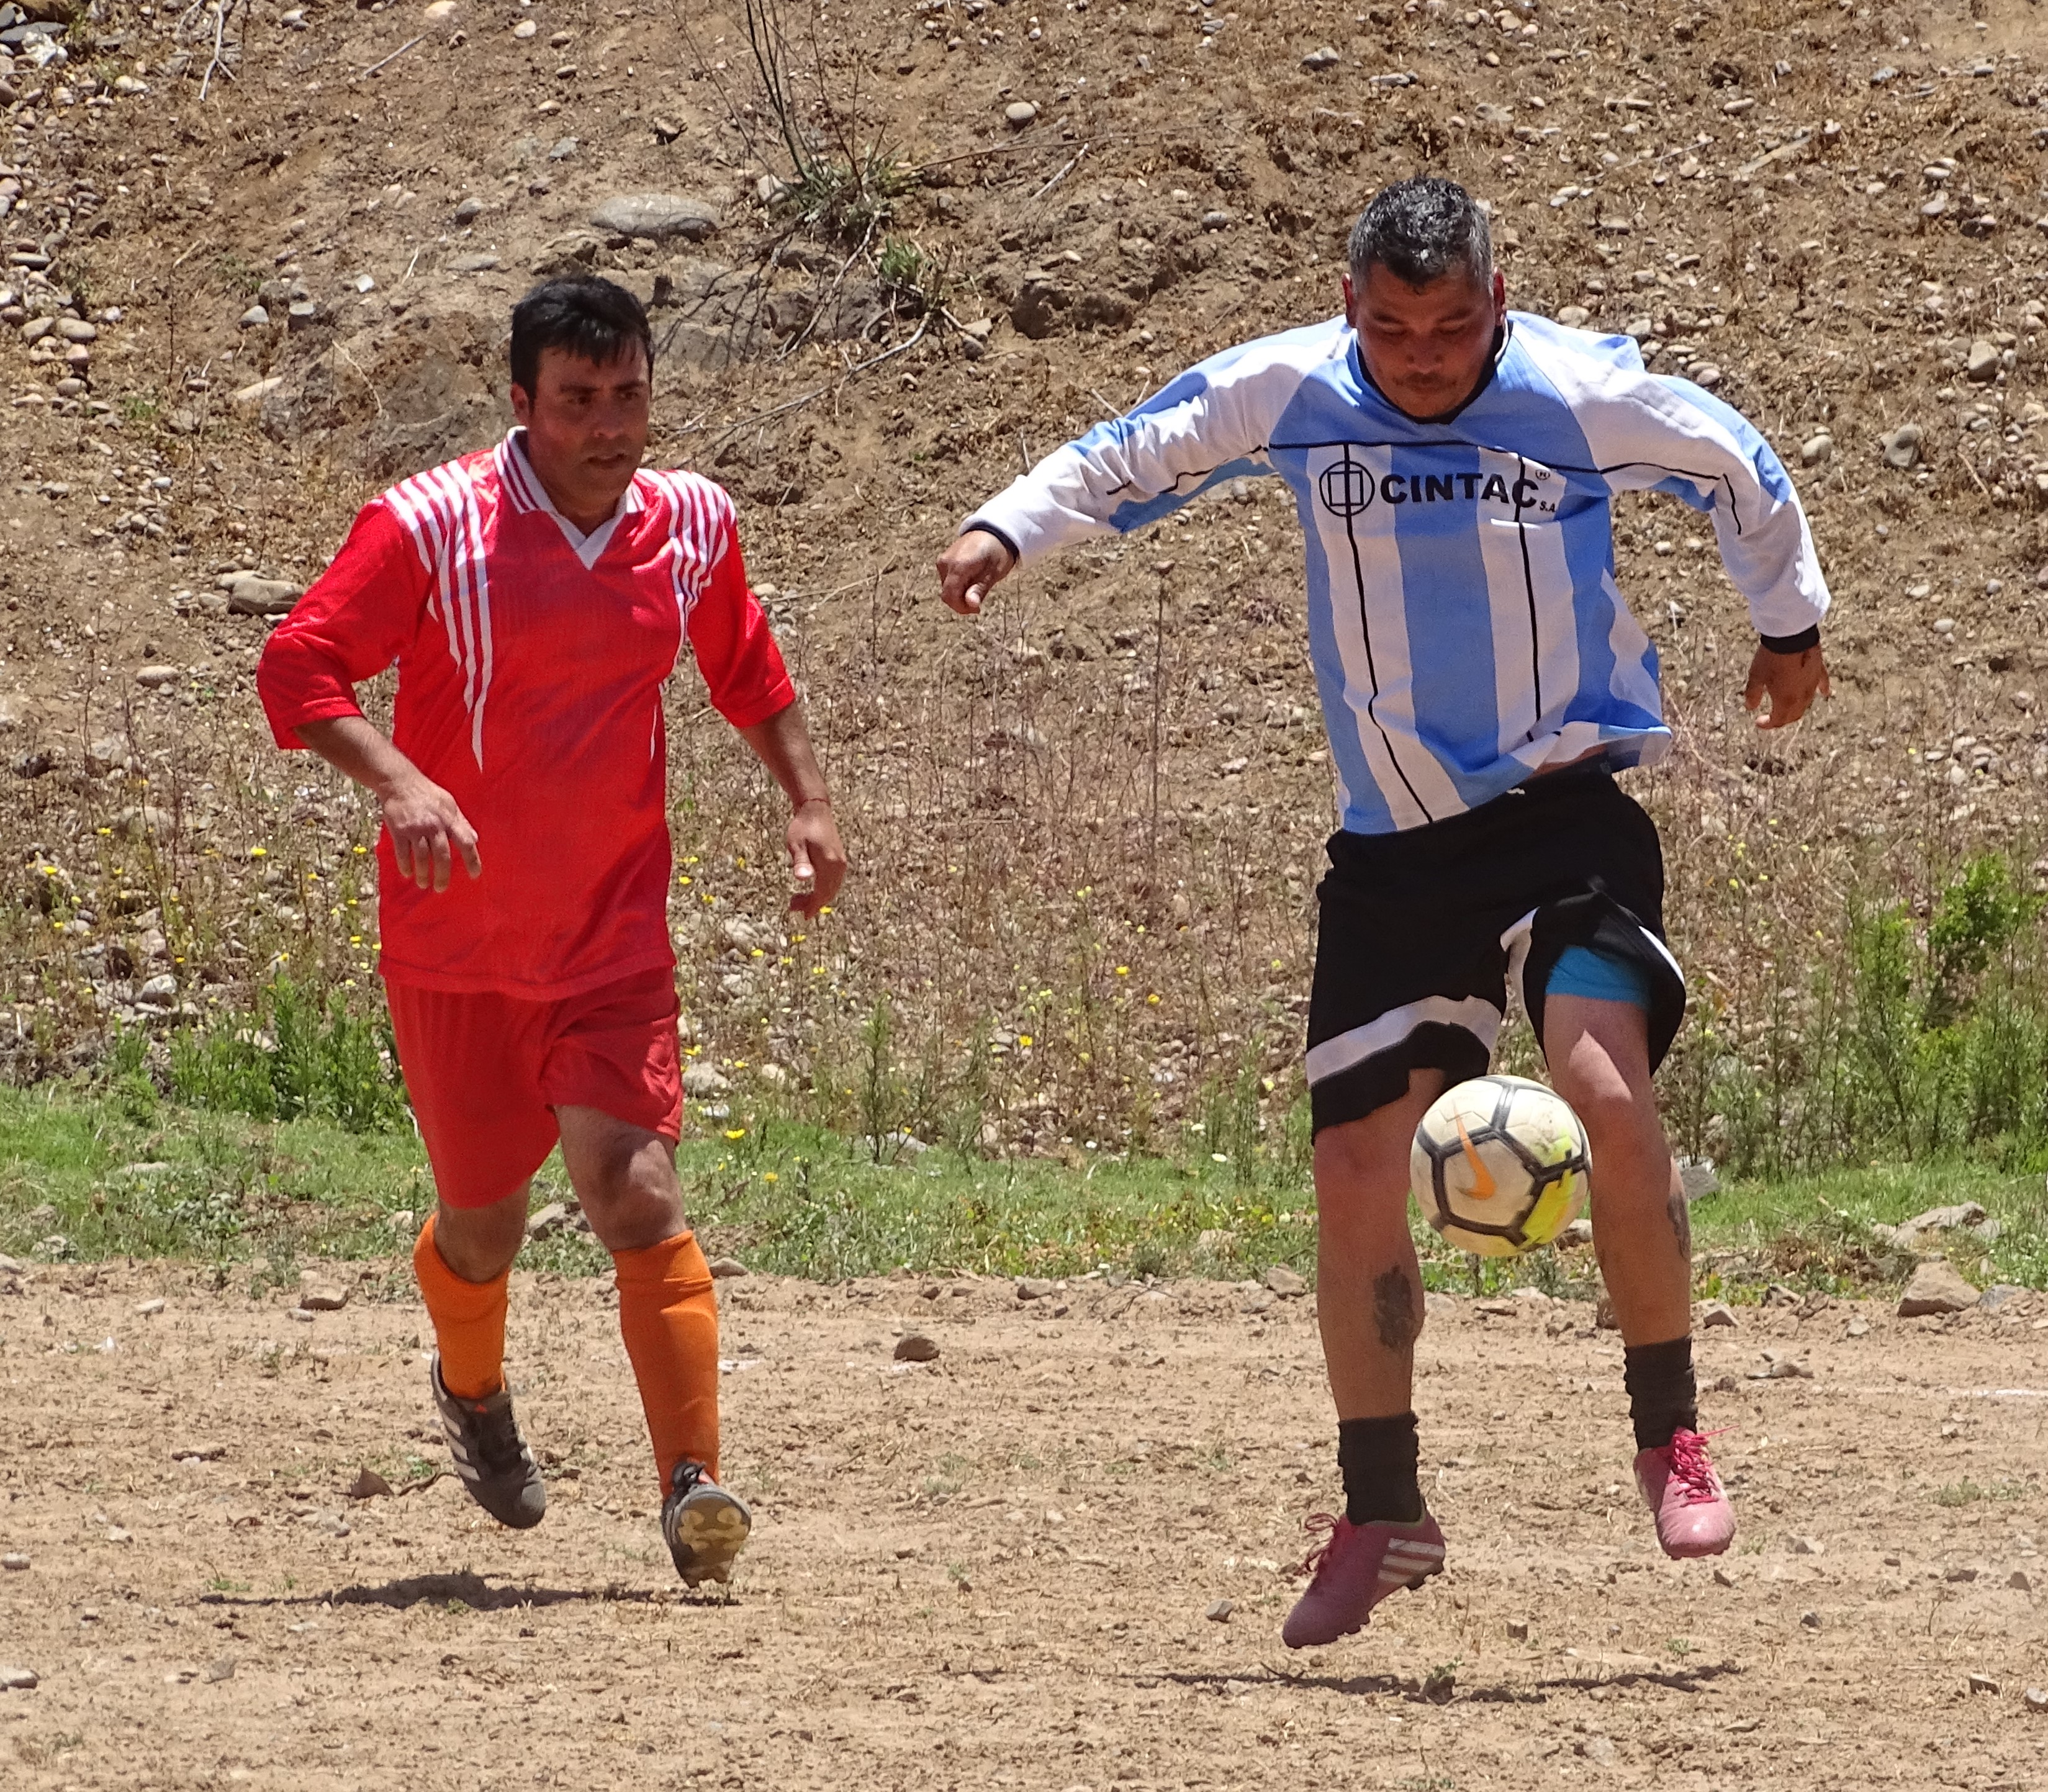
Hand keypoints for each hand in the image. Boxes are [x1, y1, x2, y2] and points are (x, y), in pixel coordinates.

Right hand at [380, 772, 481, 892]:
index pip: (466, 842)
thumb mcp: (450, 803)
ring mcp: (416, 829)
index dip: (472, 859)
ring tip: (424, 883)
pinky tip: (408, 873)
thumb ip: (462, 822)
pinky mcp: (399, 830)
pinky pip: (403, 853)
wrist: (399, 782)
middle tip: (442, 888)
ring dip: (423, 874)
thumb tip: (474, 839)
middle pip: (442, 856)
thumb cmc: (427, 793)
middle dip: (443, 875)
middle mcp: (434, 825)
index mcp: (449, 819)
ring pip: (422, 858)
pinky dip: (406, 866)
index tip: (475, 874)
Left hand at [785, 798, 845, 919]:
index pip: (822, 892)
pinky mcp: (839, 859)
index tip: (804, 916)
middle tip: (793, 906)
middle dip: (813, 903)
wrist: (815, 810)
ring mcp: (840, 862)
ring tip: (798, 899)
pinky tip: (811, 887)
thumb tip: (803, 879)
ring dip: (817, 896)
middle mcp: (838, 865)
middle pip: (828, 892)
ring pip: (831, 887)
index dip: (813, 906)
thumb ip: (800, 862)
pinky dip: (823, 888)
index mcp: (829, 864)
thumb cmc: (802, 827)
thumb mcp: (796, 845)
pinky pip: (833, 881)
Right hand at [936, 529, 1014, 614]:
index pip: (950, 595)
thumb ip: (980, 588)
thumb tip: (970, 604)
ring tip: (977, 587)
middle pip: (947, 594)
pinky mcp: (943, 561)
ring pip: (947, 588)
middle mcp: (946, 562)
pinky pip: (947, 580)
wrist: (992, 531)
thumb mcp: (994, 572)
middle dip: (961, 603)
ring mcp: (943, 561)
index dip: (961, 607)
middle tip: (979, 603)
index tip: (976, 610)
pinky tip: (971, 580)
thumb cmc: (996, 551)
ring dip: (960, 594)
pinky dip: (957, 585)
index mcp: (959, 565)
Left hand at [1743, 641, 1829, 730]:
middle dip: (1782, 719)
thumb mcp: (1756, 677)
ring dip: (1797, 708)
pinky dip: (1821, 690)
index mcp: (1786, 701)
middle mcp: (1802, 696)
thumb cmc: (1771, 657)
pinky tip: (1823, 693)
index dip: (1768, 724)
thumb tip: (1750, 707)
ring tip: (1788, 707)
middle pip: (1794, 714)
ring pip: (1807, 702)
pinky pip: (1821, 683)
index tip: (1759, 722)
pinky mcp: (1819, 670)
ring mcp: (1813, 684)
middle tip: (1772, 717)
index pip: (1778, 720)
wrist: (1791, 637)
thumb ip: (1753, 694)